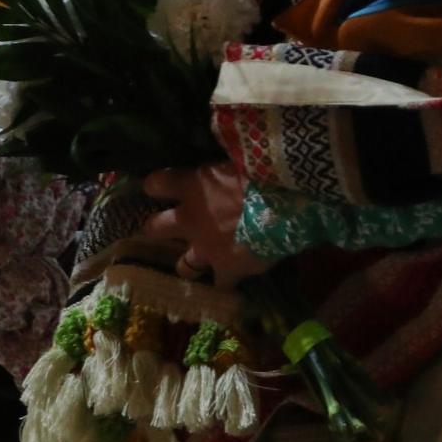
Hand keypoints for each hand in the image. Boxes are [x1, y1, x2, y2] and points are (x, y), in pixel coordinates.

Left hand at [139, 161, 268, 289]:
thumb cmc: (263, 173)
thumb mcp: (237, 159)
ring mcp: (205, 249)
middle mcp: (190, 220)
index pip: (156, 184)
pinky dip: (227, 282)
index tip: (159, 187)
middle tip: (166, 229)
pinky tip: (236, 280)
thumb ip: (221, 168)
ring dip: (191, 261)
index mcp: (191, 186)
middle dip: (157, 229)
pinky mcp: (227, 270)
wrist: (286, 204)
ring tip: (204, 259)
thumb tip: (223, 156)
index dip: (157, 186)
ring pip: (184, 265)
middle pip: (155, 228)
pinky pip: (221, 285)